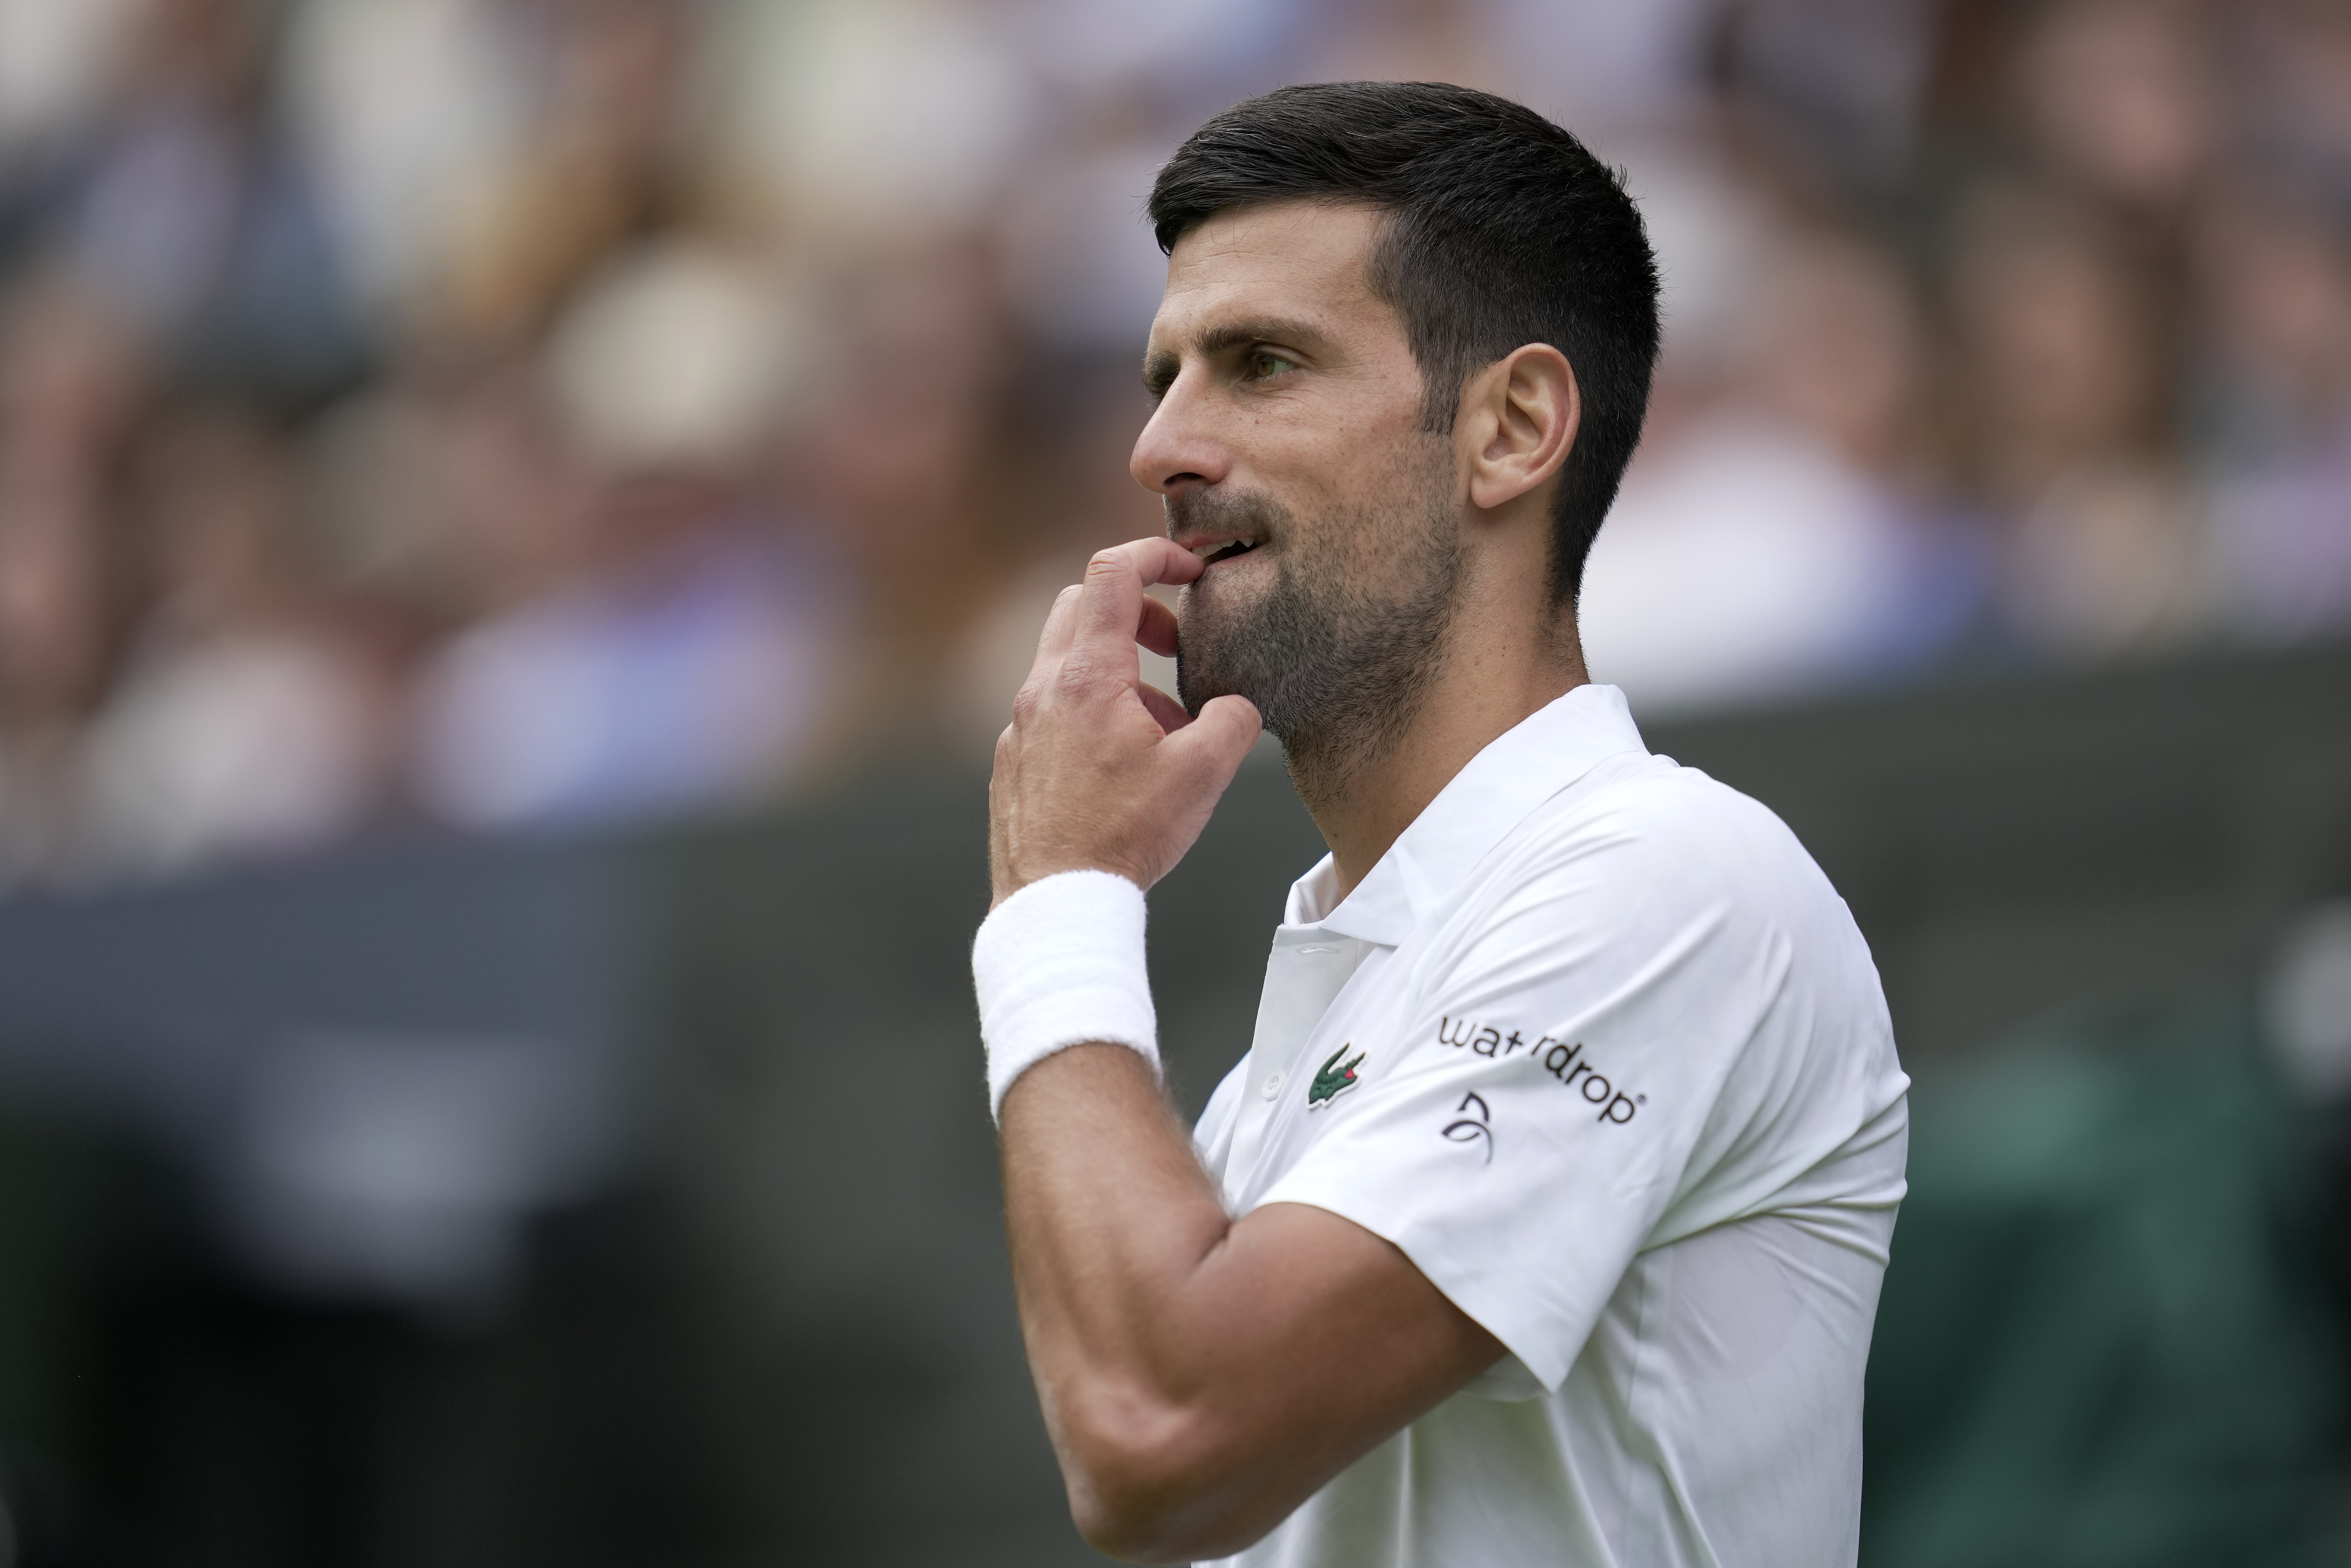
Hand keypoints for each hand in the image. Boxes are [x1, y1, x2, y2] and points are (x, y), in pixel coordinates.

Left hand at [990, 538, 1261, 905]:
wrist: (1054, 902)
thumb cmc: (1125, 836)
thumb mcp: (1203, 774)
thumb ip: (1232, 721)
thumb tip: (1233, 708)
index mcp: (1088, 677)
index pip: (1112, 573)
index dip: (1156, 554)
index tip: (1190, 569)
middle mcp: (1043, 690)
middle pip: (1081, 606)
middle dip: (1135, 611)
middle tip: (1174, 647)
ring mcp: (1020, 726)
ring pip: (1067, 665)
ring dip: (1119, 674)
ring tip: (1161, 729)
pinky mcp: (1012, 761)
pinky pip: (1052, 713)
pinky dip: (1091, 715)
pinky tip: (1121, 767)